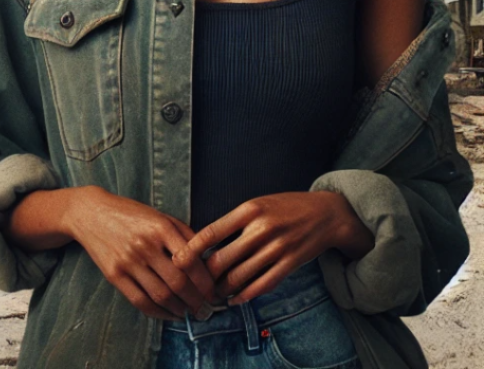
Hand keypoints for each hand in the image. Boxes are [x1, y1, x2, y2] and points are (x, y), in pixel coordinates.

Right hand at [67, 187, 218, 320]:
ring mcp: (128, 261)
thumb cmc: (131, 214)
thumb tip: (208, 262)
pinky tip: (168, 313)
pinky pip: (141, 301)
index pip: (191, 262)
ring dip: (180, 310)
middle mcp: (145, 244)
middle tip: (205, 310)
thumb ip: (185, 235)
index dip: (206, 282)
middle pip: (178, 283)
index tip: (213, 293)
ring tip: (188, 313)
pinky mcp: (114, 275)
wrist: (91, 213)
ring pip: (161, 296)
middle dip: (196, 301)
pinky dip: (158, 313)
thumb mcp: (160, 216)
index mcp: (160, 227)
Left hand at [172, 191, 374, 304]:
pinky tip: (235, 300)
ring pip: (241, 276)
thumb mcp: (257, 204)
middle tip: (193, 284)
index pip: (212, 231)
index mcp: (248, 209)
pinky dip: (246, 295)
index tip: (178, 260)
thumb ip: (234, 222)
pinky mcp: (290, 264)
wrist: (326, 214)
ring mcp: (277, 248)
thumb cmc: (284, 207)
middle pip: (223, 258)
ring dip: (223, 289)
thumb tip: (206, 243)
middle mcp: (261, 228)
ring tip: (211, 295)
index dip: (193, 249)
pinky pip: (263, 284)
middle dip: (205, 276)